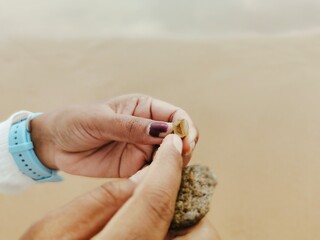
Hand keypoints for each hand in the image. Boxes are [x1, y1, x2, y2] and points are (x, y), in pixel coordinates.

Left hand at [30, 94, 197, 176]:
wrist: (53, 144)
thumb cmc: (74, 122)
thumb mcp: (101, 120)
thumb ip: (132, 126)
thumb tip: (166, 130)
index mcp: (143, 108)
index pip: (176, 115)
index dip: (185, 127)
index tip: (186, 140)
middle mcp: (148, 128)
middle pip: (178, 138)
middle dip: (184, 148)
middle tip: (179, 159)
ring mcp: (142, 148)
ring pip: (169, 157)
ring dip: (172, 164)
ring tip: (162, 170)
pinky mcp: (134, 166)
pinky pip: (152, 172)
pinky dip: (156, 177)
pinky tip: (150, 180)